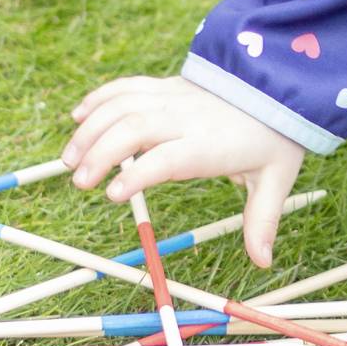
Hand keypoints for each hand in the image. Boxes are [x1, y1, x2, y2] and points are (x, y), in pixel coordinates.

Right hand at [63, 74, 305, 267]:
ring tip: (68, 160)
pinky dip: (98, 98)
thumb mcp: (275, 180)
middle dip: (101, 152)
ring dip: (90, 129)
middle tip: (79, 182)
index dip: (139, 174)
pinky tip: (77, 116)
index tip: (112, 195)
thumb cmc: (274, 137)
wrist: (277, 84)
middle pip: (135, 127)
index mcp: (211, 145)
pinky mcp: (165, 86)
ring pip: (122, 105)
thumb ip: (262, 220)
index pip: (169, 157)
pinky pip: (126, 87)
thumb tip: (263, 261)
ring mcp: (173, 97)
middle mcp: (186, 117)